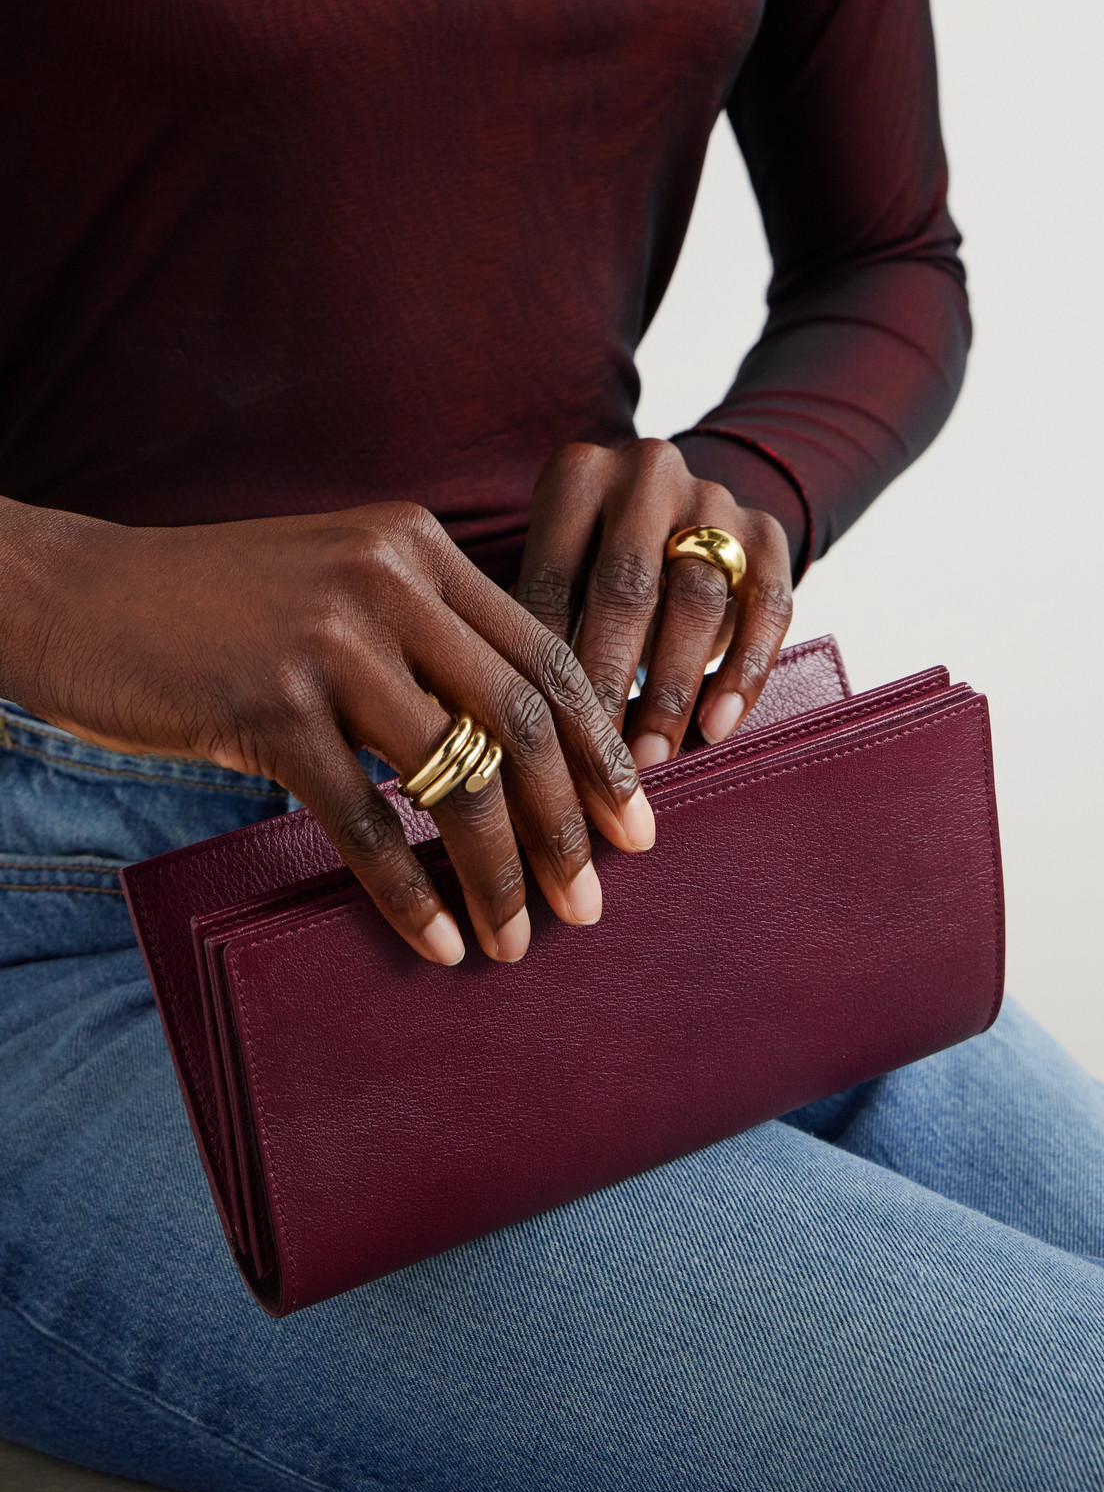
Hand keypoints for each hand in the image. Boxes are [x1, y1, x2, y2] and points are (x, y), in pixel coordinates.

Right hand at [0, 499, 655, 965]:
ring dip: (499, 872)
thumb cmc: (219, 607)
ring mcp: (327, 642)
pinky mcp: (267, 706)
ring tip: (518, 938)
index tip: (635, 822)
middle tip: (592, 902)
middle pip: (521, 721)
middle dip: (568, 824)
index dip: (601, 748)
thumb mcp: (339, 583)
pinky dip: (409, 891)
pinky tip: (437, 941)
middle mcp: (387, 583)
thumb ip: (424, 633)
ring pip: (456, 776)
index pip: (546, 657)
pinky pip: (364, 819)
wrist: (80, 594)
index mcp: (418, 550)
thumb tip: (516, 741)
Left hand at [513, 440, 793, 767]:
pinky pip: (769, 604)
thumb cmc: (594, 567)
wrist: (680, 514)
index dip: (544, 668)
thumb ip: (533, 628)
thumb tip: (504, 730)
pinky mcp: (769, 531)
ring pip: (697, 599)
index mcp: (577, 476)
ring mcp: (714, 497)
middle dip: (609, 682)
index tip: (536, 740)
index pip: (554, 581)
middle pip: (626, 587)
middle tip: (595, 757)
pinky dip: (744, 671)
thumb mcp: (558, 573)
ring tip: (650, 756)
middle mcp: (647, 473)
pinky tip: (718, 725)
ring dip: (672, 689)